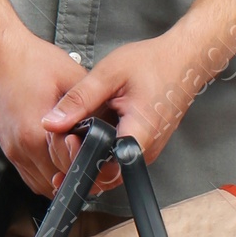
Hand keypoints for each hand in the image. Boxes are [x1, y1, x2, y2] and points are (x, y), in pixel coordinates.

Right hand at [0, 24, 115, 198]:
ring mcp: (13, 150)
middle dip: (77, 173)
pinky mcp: (8, 148)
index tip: (101, 154)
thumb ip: (89, 107)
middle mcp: (22, 147)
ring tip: (78, 162)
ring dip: (61, 178)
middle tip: (94, 160)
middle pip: (57, 181)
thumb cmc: (28, 60)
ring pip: (42, 185)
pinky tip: (59, 162)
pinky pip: (30, 176)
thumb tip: (107, 124)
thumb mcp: (70, 77)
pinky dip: (47, 175)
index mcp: (37, 132)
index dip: (89, 162)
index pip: (70, 166)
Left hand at [39, 26, 210, 174]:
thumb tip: (51, 121)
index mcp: (137, 134)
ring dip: (90, 158)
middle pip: (104, 175)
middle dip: (80, 165)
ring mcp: (147, 151)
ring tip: (75, 135)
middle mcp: (145, 150)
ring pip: (111, 169)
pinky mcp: (146, 146)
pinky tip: (92, 132)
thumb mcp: (109, 75)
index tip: (64, 150)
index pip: (103, 169)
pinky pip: (119, 158)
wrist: (185, 60)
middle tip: (63, 141)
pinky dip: (102, 150)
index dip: (79, 165)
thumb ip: (79, 99)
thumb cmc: (153, 63)